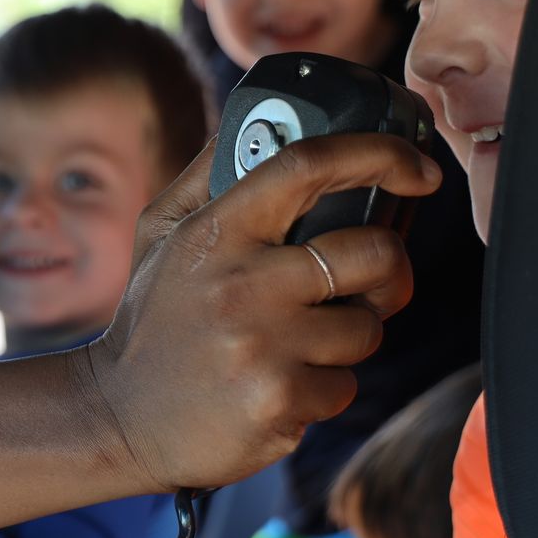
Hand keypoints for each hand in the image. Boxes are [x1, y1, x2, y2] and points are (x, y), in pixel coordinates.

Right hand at [88, 134, 437, 491]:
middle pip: (371, 253)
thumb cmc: (152, 324)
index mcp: (216, 232)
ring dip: (344, 341)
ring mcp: (261, 346)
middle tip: (368, 286)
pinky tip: (274, 389)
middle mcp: (240, 284)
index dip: (379, 155)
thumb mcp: (160, 238)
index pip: (308, 166)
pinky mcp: (278, 402)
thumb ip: (207, 177)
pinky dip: (320, 391)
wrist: (117, 419)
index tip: (419, 170)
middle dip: (388, 272)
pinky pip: (343, 387)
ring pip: (365, 330)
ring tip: (291, 349)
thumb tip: (256, 119)